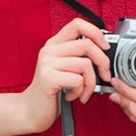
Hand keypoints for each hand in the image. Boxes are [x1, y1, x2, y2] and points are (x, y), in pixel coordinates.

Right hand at [20, 18, 110, 132]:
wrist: (30, 111)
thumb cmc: (52, 92)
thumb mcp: (65, 69)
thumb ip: (79, 57)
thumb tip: (105, 50)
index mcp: (54, 44)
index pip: (77, 24)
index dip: (96, 33)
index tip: (105, 47)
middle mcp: (49, 50)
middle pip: (87, 44)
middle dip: (103, 62)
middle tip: (104, 76)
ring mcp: (47, 63)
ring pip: (85, 64)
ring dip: (91, 83)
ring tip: (83, 91)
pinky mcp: (48, 78)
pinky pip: (78, 80)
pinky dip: (81, 91)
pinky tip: (72, 96)